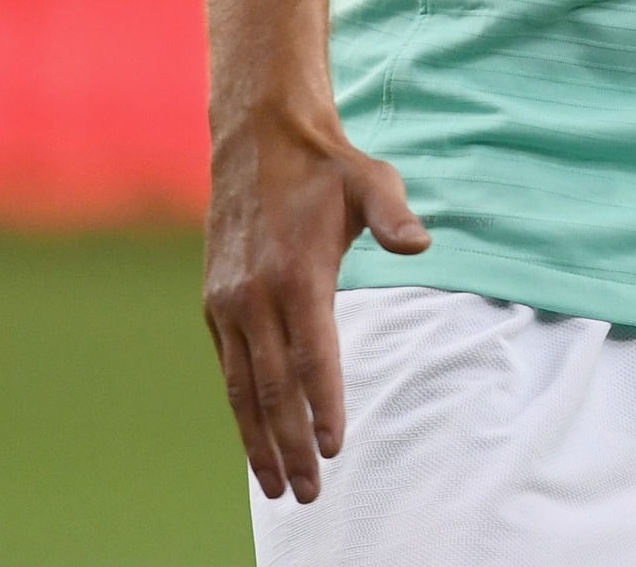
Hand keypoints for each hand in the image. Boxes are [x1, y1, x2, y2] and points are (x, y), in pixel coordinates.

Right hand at [202, 107, 428, 503]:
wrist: (257, 142)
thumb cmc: (326, 168)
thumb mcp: (372, 179)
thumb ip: (396, 216)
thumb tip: (422, 246)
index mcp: (297, 274)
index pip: (313, 357)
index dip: (325, 405)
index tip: (336, 448)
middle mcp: (255, 297)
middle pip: (275, 388)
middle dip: (292, 445)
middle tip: (309, 493)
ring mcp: (229, 304)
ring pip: (243, 389)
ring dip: (259, 442)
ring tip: (277, 488)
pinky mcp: (213, 306)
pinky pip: (229, 370)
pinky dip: (241, 410)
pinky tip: (255, 440)